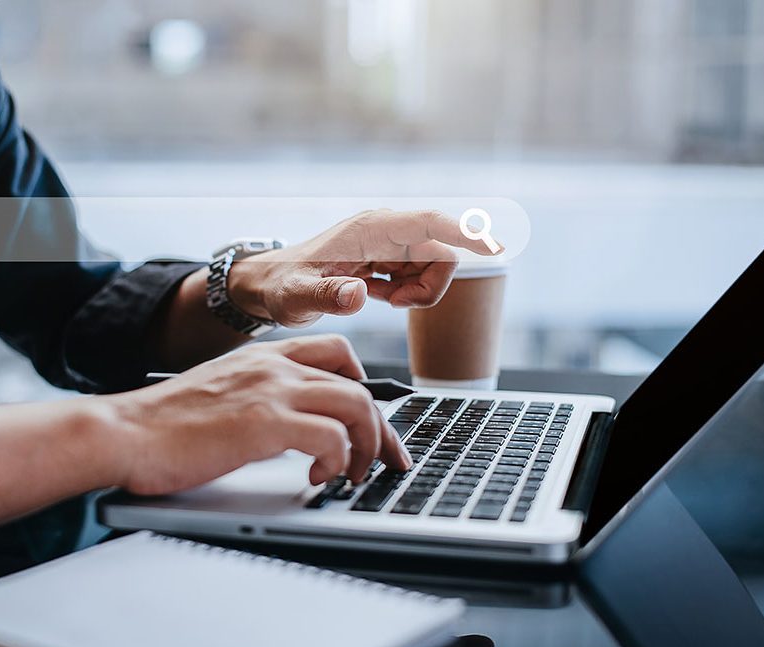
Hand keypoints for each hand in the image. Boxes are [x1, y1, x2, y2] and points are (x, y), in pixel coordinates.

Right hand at [107, 335, 410, 495]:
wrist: (124, 431)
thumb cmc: (163, 423)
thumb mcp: (221, 393)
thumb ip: (258, 397)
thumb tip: (292, 427)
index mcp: (263, 356)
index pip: (336, 352)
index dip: (364, 385)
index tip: (371, 419)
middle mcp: (274, 366)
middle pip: (358, 385)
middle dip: (381, 428)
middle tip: (386, 459)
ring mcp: (271, 390)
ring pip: (357, 406)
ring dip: (368, 445)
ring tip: (355, 473)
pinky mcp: (265, 423)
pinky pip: (333, 437)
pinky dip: (339, 461)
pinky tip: (319, 477)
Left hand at [228, 209, 500, 326]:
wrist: (269, 285)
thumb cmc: (281, 287)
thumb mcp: (297, 297)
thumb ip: (326, 296)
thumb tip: (357, 295)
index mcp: (370, 230)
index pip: (429, 224)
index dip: (466, 234)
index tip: (495, 249)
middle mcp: (385, 230)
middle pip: (440, 252)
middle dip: (429, 286)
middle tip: (394, 305)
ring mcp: (388, 243)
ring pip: (432, 266)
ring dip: (417, 291)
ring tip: (379, 301)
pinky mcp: (387, 258)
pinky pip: (418, 275)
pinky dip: (407, 292)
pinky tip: (376, 296)